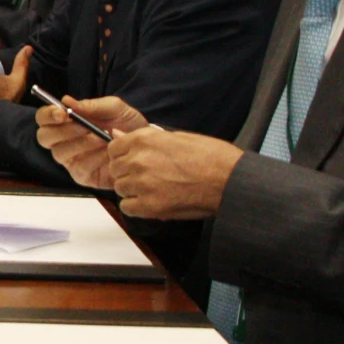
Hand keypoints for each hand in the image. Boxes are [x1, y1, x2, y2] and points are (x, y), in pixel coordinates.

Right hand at [32, 95, 145, 191]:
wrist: (146, 146)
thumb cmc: (126, 124)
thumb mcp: (115, 108)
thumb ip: (92, 105)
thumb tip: (67, 100)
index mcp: (65, 122)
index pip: (43, 118)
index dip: (47, 115)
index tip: (62, 113)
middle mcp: (63, 141)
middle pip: (44, 137)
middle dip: (62, 131)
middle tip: (82, 127)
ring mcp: (71, 160)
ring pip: (60, 153)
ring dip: (80, 143)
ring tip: (100, 138)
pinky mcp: (82, 176)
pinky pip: (79, 167)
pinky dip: (94, 158)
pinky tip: (107, 153)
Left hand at [106, 127, 241, 219]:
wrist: (228, 180)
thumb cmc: (211, 157)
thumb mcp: (177, 137)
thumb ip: (144, 138)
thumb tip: (119, 136)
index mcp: (145, 140)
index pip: (114, 148)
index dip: (123, 155)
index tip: (132, 159)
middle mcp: (139, 160)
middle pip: (115, 169)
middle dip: (127, 172)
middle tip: (147, 175)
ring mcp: (142, 184)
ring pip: (120, 188)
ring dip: (132, 189)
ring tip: (154, 188)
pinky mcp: (150, 206)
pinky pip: (128, 207)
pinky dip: (137, 206)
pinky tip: (153, 201)